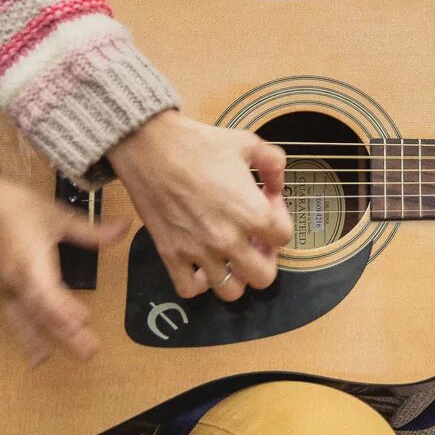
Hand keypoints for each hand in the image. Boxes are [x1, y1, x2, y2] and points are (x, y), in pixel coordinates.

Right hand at [0, 171, 129, 366]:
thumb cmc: (17, 206)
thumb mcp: (57, 214)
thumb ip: (90, 231)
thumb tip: (124, 229)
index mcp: (29, 261)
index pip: (46, 291)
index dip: (62, 308)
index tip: (81, 321)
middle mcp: (16, 279)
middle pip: (39, 312)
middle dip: (63, 333)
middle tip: (88, 352)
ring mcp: (8, 286)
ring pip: (24, 319)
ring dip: (39, 340)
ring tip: (51, 362)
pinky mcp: (5, 287)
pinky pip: (16, 316)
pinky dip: (26, 334)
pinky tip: (37, 352)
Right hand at [107, 110, 293, 299]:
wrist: (150, 147)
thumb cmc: (198, 144)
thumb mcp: (247, 143)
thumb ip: (273, 163)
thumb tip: (278, 184)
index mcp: (251, 212)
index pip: (284, 237)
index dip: (281, 219)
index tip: (268, 204)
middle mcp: (228, 239)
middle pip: (264, 277)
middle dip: (265, 258)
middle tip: (255, 239)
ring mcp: (198, 251)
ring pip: (230, 292)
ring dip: (235, 275)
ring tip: (231, 255)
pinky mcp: (170, 255)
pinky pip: (189, 289)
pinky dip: (198, 283)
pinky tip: (202, 264)